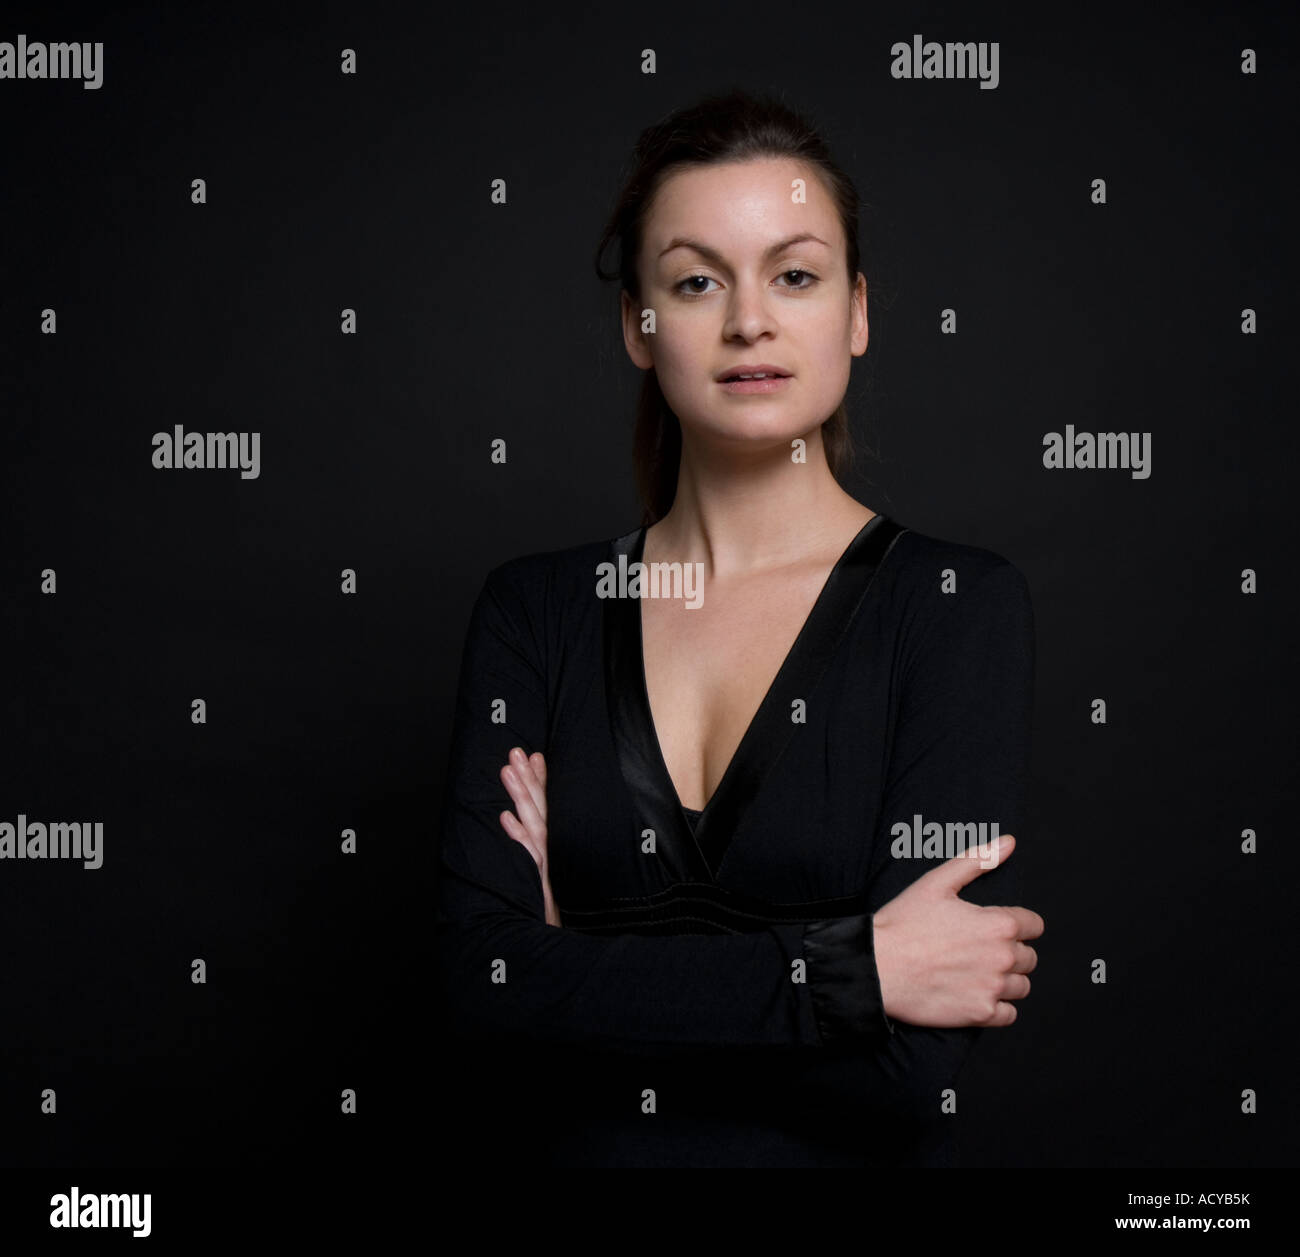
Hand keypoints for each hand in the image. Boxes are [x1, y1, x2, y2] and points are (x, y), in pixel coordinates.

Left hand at [498, 747, 560, 926]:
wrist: (555, 956)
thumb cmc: (547, 922)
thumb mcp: (546, 886)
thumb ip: (540, 860)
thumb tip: (522, 829)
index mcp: (551, 854)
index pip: (546, 810)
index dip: (541, 783)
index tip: (536, 756)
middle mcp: (549, 857)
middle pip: (540, 811)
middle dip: (529, 780)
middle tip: (517, 751)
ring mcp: (543, 870)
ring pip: (533, 826)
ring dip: (520, 798)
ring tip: (509, 771)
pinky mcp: (538, 886)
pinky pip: (527, 858)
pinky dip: (517, 837)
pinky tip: (506, 818)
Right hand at [871, 834, 1042, 1027]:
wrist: (877, 967)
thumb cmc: (903, 923)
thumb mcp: (937, 882)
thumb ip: (978, 860)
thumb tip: (1009, 843)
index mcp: (999, 924)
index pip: (1034, 925)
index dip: (1014, 924)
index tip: (992, 928)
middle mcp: (1003, 957)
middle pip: (1029, 957)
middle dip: (1009, 952)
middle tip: (977, 949)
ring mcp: (993, 988)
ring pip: (1021, 986)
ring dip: (1006, 980)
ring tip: (975, 972)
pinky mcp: (981, 1014)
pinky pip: (1009, 1014)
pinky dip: (997, 1007)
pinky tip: (975, 993)